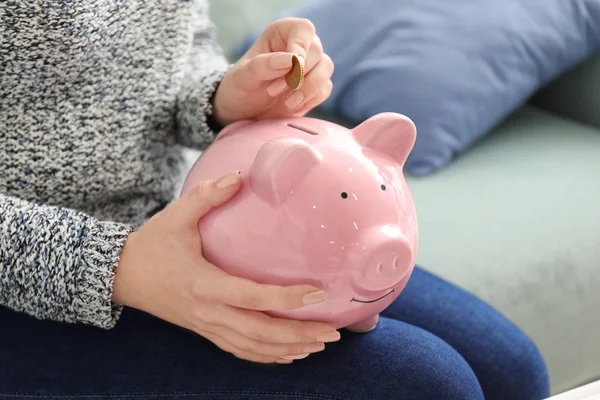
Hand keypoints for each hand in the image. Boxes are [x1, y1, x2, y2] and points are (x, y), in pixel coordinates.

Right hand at [113, 172, 339, 363]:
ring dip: (287, 350)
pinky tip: (288, 355)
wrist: (121, 276)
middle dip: (298, 335)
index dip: (287, 298)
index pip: (253, 296)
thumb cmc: (151, 244)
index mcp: (204, 284)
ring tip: (319, 344)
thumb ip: (207, 195)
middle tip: (332, 332)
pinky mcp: (205, 331)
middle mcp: (208, 312)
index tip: (318, 292)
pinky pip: (239, 351)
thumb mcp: (176, 216)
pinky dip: (266, 357)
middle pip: (260, 333)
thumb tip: (239, 176)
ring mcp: (206, 326)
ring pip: (252, 348)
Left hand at [213, 17, 333, 125]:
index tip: (293, 65)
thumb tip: (292, 60)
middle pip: (316, 51)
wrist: (242, 112)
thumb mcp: (242, 77)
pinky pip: (325, 89)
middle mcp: (299, 47)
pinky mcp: (314, 87)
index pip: (303, 29)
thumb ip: (262, 65)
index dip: (301, 46)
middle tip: (273, 90)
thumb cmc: (239, 88)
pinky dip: (310, 99)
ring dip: (307, 88)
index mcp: (281, 34)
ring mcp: (309, 67)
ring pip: (325, 69)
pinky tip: (290, 106)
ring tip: (285, 102)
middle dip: (297, 75)